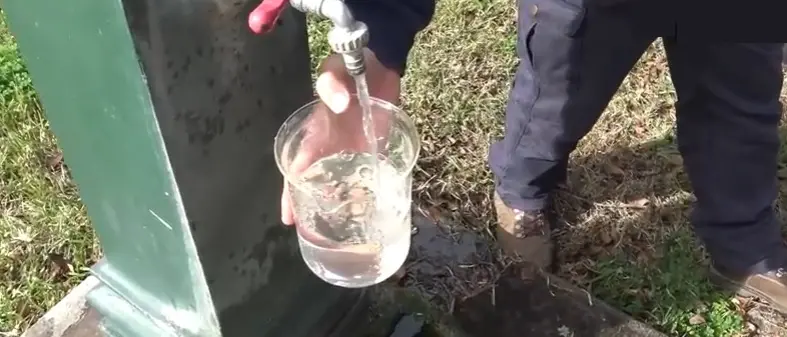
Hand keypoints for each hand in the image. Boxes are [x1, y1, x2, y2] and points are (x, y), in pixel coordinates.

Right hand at [281, 48, 400, 225]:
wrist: (382, 64)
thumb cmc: (353, 67)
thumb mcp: (337, 69)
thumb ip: (332, 83)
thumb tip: (336, 102)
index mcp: (317, 133)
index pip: (298, 168)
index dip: (291, 192)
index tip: (289, 218)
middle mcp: (332, 147)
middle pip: (317, 184)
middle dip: (312, 208)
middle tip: (312, 236)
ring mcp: (354, 150)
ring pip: (343, 184)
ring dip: (341, 205)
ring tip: (343, 233)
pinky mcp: (375, 150)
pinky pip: (369, 175)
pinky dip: (368, 192)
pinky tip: (370, 210)